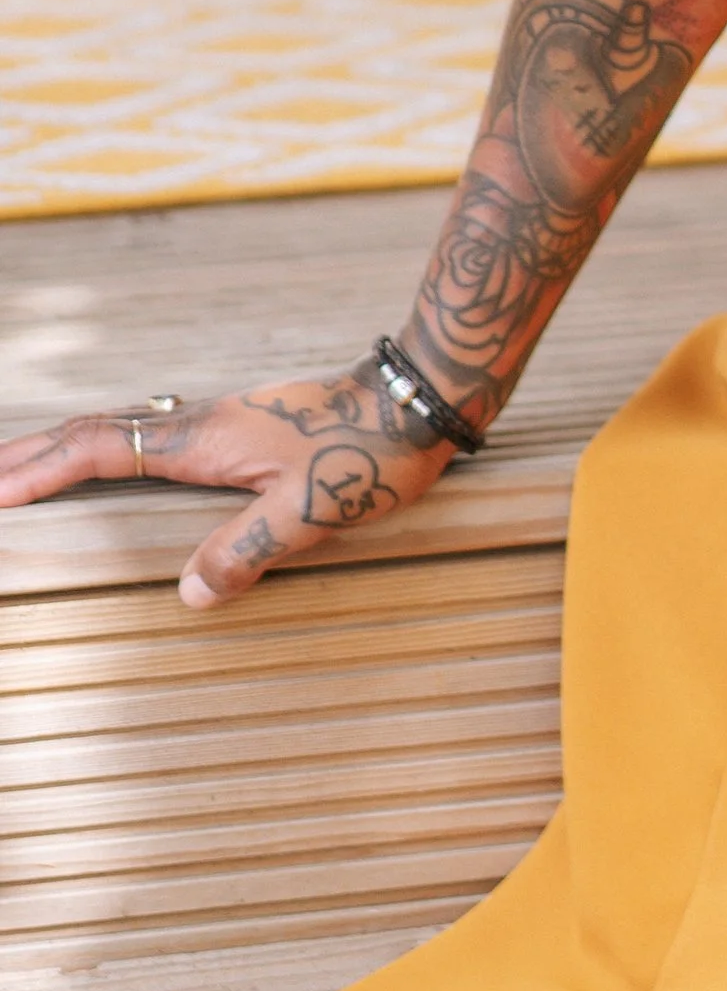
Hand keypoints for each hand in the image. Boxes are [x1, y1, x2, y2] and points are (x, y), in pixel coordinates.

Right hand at [0, 358, 457, 606]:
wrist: (423, 396)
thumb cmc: (373, 451)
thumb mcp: (311, 510)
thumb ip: (247, 549)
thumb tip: (186, 594)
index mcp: (207, 440)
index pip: (103, 449)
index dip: (44, 469)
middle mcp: (207, 423)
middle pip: (102, 431)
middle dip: (37, 451)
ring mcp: (227, 421)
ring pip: (130, 428)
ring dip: (74, 445)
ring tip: (32, 467)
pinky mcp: (250, 427)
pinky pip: (161, 434)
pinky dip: (118, 446)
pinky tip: (125, 465)